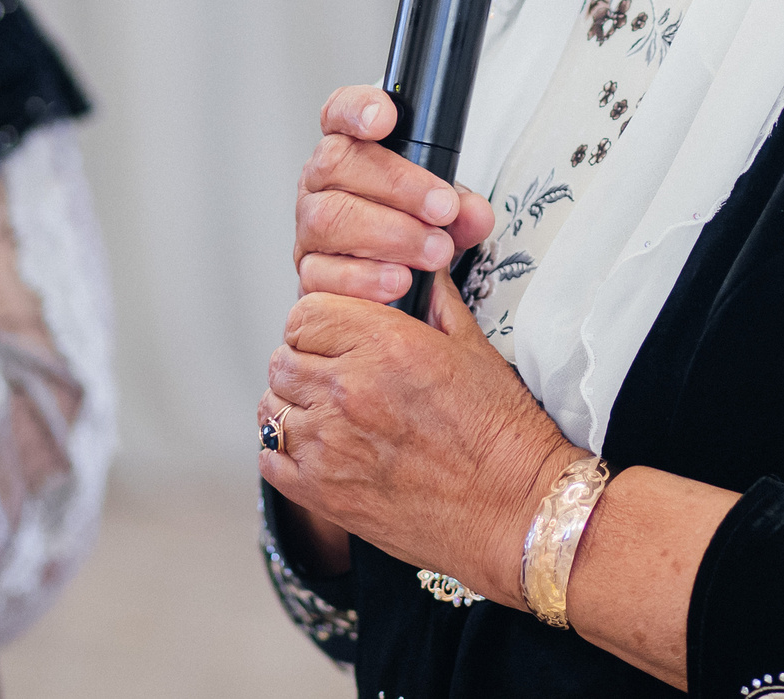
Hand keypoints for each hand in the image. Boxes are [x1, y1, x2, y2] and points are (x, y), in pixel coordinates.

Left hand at [261, 274, 583, 605]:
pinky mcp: (323, 493)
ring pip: (270, 408)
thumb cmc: (502, 434)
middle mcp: (348, 389)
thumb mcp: (474, 348)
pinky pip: (270, 458)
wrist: (513, 511)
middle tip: (334, 374)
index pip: (305, 313)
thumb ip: (435, 302)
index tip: (335, 333)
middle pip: (283, 358)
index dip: (320, 321)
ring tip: (326, 413)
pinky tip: (318, 450)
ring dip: (293, 405)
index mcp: (384, 344)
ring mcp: (329, 445)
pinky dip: (284, 451)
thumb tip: (420, 272)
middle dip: (305, 361)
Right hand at [295, 85, 495, 300]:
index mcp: (349, 149)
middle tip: (443, 209)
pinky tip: (398, 280)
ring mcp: (308, 226)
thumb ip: (463, 210)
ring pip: (329, 218)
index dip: (356, 109)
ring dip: (389, 235)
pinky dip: (365, 278)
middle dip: (398, 186)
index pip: (339, 112)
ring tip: (433, 251)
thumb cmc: (411, 228)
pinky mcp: (307, 272)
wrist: (392, 279)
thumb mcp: (444, 213)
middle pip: (338, 162)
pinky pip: (322, 272)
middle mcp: (320, 181)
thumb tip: (475, 213)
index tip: (385, 118)